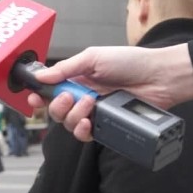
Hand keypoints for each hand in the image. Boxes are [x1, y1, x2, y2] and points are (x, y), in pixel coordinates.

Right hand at [27, 44, 192, 141]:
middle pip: (56, 109)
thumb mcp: (93, 58)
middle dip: (57, 105)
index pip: (50, 89)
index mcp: (76, 78)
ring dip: (73, 115)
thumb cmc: (130, 61)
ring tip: (89, 104)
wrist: (159, 76)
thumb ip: (66, 68)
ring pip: (68, 123)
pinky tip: (88, 123)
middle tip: (70, 97)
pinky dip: (82, 131)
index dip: (38, 95)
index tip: (33, 97)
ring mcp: (94, 112)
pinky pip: (86, 135)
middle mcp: (82, 96)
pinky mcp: (107, 125)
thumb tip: (40, 76)